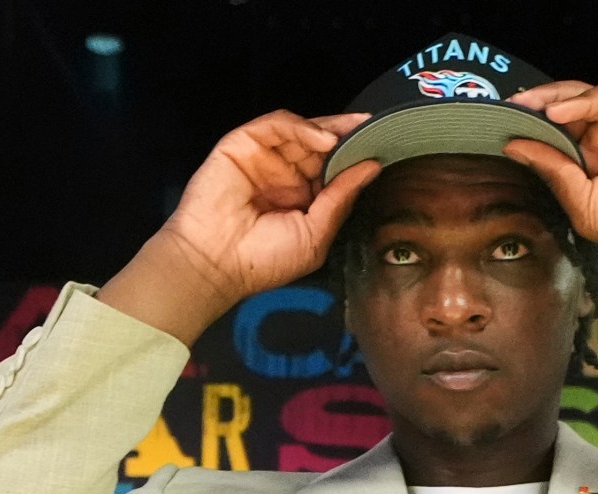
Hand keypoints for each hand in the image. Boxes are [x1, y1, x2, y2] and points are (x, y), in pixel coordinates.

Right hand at [103, 111, 383, 344]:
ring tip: (348, 136)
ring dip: (327, 130)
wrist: (215, 264)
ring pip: (300, 131)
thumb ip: (341, 198)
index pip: (333, 168)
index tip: (382, 147)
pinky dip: (301, 127)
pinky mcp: (242, 144)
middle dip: (346, 135)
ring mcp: (263, 158)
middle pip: (320, 144)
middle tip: (373, 128)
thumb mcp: (316, 233)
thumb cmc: (263, 260)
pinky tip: (322, 139)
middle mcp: (284, 174)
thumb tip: (372, 167)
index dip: (355, 157)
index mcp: (302, 197)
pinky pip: (275, 126)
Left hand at [500, 82, 597, 277]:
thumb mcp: (582, 202)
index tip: (499, 126)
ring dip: (553, 99)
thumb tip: (514, 146)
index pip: (552, 135)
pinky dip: (582, 101)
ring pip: (582, 97)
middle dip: (533, 106)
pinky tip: (560, 112)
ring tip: (528, 106)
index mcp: (589, 162)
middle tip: (508, 107)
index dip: (527, 127)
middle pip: (563, 110)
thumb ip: (552, 169)